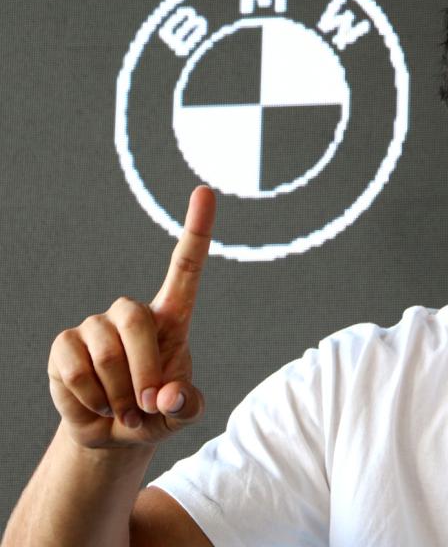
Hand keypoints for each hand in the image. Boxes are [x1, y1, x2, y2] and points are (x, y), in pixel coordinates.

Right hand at [48, 186, 215, 448]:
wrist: (115, 433)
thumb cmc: (157, 414)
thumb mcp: (182, 414)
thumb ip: (185, 405)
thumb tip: (167, 395)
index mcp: (171, 318)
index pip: (186, 267)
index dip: (196, 230)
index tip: (205, 191)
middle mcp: (131, 314)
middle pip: (135, 320)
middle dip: (145, 370)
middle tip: (147, 405)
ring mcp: (94, 326)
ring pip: (105, 352)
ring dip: (119, 393)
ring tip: (124, 410)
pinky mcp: (64, 345)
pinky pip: (75, 369)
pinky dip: (91, 398)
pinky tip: (97, 405)